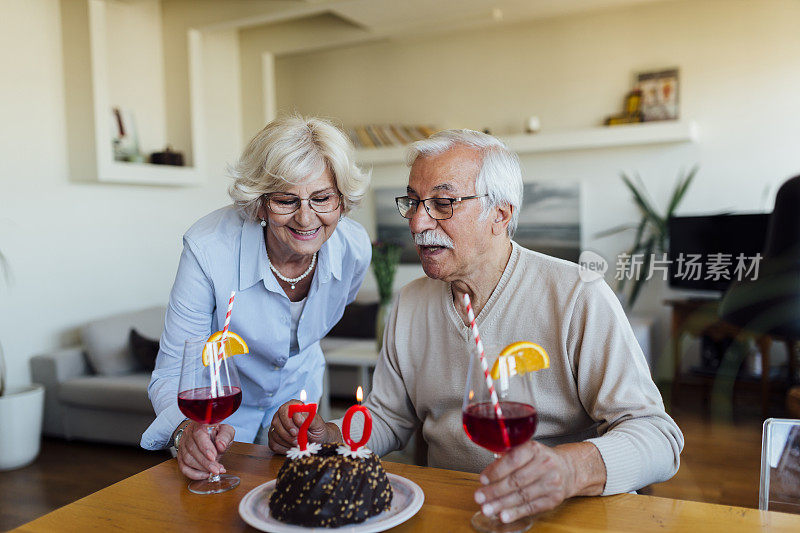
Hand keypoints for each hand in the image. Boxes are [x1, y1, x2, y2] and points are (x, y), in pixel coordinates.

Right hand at [176, 421, 234, 479]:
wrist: (207, 435)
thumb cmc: (217, 433)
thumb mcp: (226, 431)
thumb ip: (225, 436)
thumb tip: (221, 445)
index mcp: (200, 424)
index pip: (199, 434)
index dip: (205, 446)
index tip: (213, 456)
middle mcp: (189, 434)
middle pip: (192, 449)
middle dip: (206, 462)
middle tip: (217, 469)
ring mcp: (183, 445)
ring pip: (187, 459)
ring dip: (201, 468)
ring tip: (214, 471)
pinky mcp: (181, 456)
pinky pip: (183, 467)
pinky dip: (194, 474)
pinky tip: (205, 475)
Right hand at [268, 399, 339, 453]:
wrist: (317, 441)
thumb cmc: (317, 430)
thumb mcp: (318, 424)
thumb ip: (308, 418)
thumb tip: (296, 415)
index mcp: (293, 406)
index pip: (284, 409)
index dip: (289, 420)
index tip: (297, 430)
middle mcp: (282, 415)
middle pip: (276, 422)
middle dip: (287, 433)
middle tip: (298, 439)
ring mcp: (277, 426)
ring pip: (274, 433)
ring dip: (287, 441)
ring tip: (298, 443)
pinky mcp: (274, 438)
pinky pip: (273, 443)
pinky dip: (284, 448)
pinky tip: (292, 447)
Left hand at [473, 441, 603, 523]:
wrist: (567, 469)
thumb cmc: (539, 459)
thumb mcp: (525, 451)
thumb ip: (507, 458)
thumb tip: (486, 475)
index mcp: (534, 449)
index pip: (512, 460)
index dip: (496, 471)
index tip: (482, 480)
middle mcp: (545, 464)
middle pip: (516, 480)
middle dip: (494, 491)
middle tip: (479, 497)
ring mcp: (551, 482)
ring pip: (522, 495)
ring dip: (502, 504)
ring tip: (487, 509)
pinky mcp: (554, 498)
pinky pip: (531, 507)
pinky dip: (516, 512)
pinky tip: (503, 515)